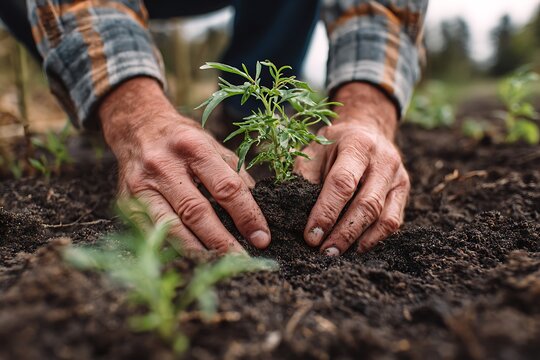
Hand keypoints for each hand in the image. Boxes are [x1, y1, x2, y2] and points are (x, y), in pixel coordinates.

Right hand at [99, 77, 270, 253]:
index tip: (261, 238)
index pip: (226, 188)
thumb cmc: (182, 139)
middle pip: (197, 212)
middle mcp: (164, 165)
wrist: (136, 126)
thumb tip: (254, 208)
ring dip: (197, 251)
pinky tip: (191, 259)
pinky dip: (172, 248)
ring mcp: (142, 185)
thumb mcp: (212, 144)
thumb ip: (233, 173)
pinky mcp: (126, 202)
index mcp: (194, 147)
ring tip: (219, 266)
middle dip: (222, 241)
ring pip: (171, 227)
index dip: (247, 216)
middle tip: (243, 260)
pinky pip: (151, 233)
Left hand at [294, 82, 409, 254]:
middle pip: (367, 204)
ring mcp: (398, 177)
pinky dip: (374, 239)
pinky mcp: (403, 191)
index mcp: (358, 144)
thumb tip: (296, 212)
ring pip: (384, 217)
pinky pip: (393, 221)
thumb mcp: (314, 149)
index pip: (342, 183)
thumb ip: (305, 175)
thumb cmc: (334, 144)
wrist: (367, 129)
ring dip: (359, 240)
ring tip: (338, 254)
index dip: (326, 212)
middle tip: (325, 253)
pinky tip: (355, 248)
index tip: (311, 235)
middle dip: (344, 233)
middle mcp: (384, 160)